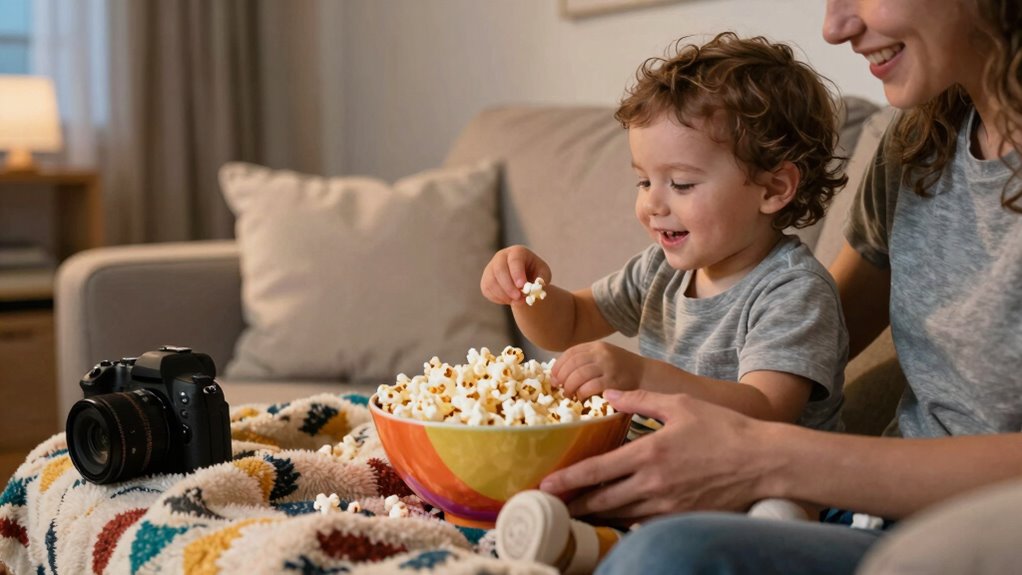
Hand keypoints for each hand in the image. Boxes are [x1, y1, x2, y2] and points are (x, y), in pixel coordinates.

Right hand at [480, 245, 550, 304]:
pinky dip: (499, 298)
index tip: (521, 285)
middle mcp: (501, 257)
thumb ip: (542, 279)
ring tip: (518, 301)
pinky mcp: (485, 280)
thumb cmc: (535, 273)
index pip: (514, 260)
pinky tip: (510, 299)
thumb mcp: (543, 273)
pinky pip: (488, 290)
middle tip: (518, 298)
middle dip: (509, 286)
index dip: (517, 273)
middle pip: (499, 269)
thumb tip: (535, 287)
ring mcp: (491, 268)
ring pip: (492, 282)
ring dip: (505, 295)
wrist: (524, 279)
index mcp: (517, 252)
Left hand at [539, 389, 773, 521]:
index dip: (568, 480)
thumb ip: (641, 399)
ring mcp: (668, 506)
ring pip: (622, 514)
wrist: (763, 462)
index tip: (546, 485)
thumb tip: (610, 394)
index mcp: (649, 454)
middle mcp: (653, 484)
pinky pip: (645, 523)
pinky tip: (619, 517)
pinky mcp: (682, 518)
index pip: (597, 471)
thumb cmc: (724, 429)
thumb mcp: (680, 404)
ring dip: (598, 514)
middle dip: (576, 504)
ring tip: (580, 511)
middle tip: (555, 504)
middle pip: (603, 500)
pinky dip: (628, 521)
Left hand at [552, 342, 645, 399]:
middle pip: (572, 364)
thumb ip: (585, 361)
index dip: (558, 366)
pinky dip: (582, 393)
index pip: (570, 352)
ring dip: (569, 387)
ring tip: (568, 394)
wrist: (646, 375)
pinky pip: (590, 387)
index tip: (553, 377)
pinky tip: (581, 397)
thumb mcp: (604, 357)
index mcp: (596, 346)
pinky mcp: (613, 381)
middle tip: (559, 388)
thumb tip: (559, 374)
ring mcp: (608, 366)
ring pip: (578, 375)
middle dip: (561, 378)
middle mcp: (601, 353)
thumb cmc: (622, 369)